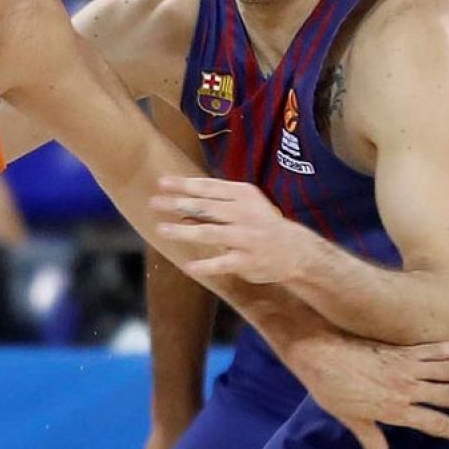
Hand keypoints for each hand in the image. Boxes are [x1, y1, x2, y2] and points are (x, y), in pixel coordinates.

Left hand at [152, 177, 314, 284]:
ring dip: (184, 230)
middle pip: (206, 207)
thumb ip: (215, 205)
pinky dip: (205, 265)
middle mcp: (245, 214)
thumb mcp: (244, 206)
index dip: (184, 185)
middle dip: (178, 204)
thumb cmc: (261, 224)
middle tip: (153, 203)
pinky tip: (188, 266)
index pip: (209, 187)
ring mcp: (247, 237)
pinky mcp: (248, 261)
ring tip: (161, 229)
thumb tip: (181, 207)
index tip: (161, 183)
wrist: (295, 250)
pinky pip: (223, 262)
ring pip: (210, 232)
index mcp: (244, 195)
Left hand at [283, 334, 448, 448]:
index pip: (432, 422)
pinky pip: (432, 349)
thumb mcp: (351, 419)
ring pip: (446, 369)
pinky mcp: (400, 349)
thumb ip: (372, 443)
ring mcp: (404, 367)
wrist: (317, 354)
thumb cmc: (331, 389)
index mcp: (394, 409)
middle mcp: (405, 389)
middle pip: (447, 394)